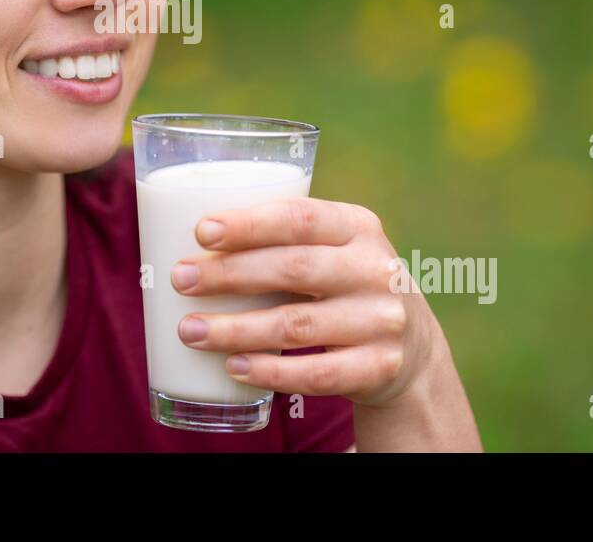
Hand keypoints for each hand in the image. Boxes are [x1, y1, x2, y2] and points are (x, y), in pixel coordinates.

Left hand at [169, 197, 435, 407]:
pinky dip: (271, 371)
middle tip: (180, 280)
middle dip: (229, 275)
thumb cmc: (342, 282)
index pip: (300, 217)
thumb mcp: (331, 247)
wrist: (412, 345)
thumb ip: (280, 238)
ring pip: (297, 326)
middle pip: (293, 269)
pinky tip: (234, 367)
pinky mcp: (380, 367)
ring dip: (236, 330)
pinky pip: (317, 374)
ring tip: (190, 331)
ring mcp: (381, 320)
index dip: (249, 224)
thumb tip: (192, 243)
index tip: (201, 232)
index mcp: (357, 225)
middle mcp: (375, 269)